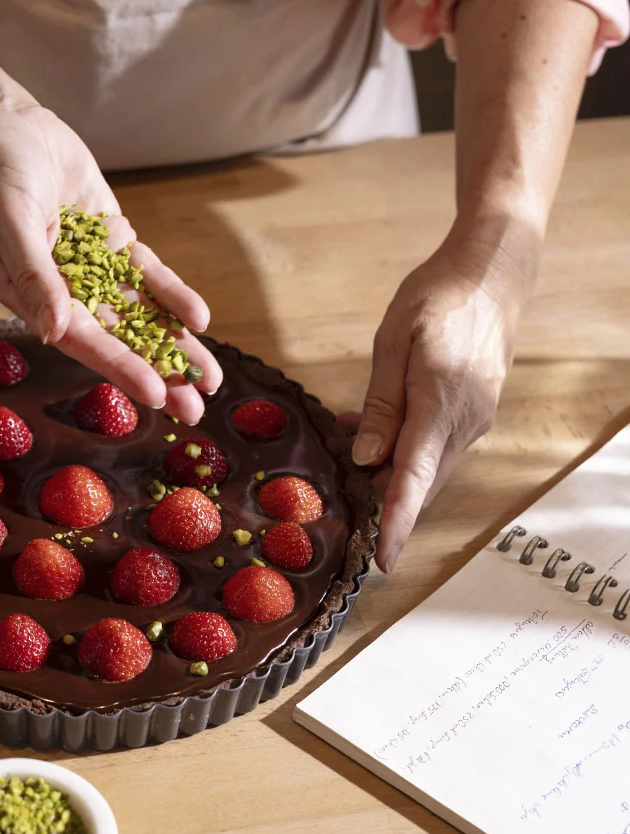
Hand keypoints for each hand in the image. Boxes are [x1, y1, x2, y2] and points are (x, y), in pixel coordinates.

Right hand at [0, 103, 221, 422]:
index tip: (155, 394)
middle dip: (158, 373)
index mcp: (31, 297)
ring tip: (211, 379)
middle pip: (119, 339)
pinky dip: (174, 296)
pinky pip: (149, 277)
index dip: (120, 367)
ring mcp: (94, 268)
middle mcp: (65, 292)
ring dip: (175, 346)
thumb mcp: (10, 220)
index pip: (83, 341)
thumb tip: (53, 330)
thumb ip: (34, 275)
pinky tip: (200, 318)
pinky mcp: (115, 243)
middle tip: (195, 411)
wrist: (7, 124)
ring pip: (141, 315)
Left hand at [339, 222, 539, 572]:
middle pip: (421, 482)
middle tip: (341, 497)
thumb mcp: (394, 341)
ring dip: (389, 470)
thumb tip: (365, 458)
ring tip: (348, 444)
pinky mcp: (473, 414)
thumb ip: (381, 403)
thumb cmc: (437, 296)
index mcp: (440, 401)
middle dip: (383, 499)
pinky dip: (404, 450)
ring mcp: (474, 420)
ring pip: (427, 468)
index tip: (384, 558)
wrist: (493, 275)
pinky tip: (374, 430)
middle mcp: (465, 421)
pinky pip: (435, 447)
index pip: (414, 476)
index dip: (396, 520)